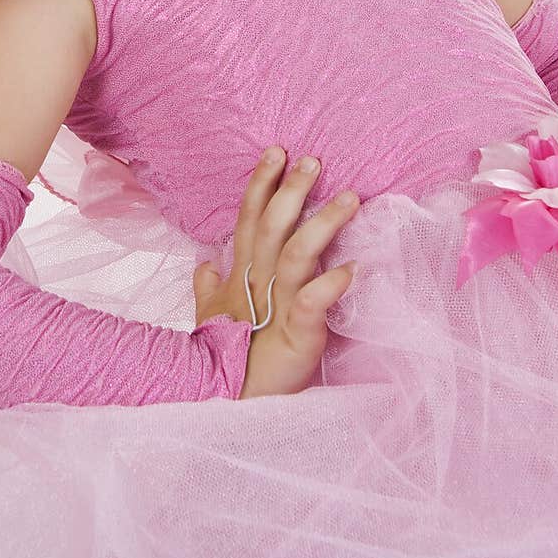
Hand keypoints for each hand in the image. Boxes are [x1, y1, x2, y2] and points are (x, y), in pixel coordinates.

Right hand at [192, 147, 359, 398]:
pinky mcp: (296, 334)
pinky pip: (311, 303)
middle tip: (312, 160)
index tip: (277, 151)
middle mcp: (256, 283)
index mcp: (240, 276)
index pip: (248, 218)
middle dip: (290, 190)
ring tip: (351, 198)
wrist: (227, 406)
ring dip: (322, 223)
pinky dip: (331, 284)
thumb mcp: (212, 318)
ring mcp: (275, 307)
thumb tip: (203, 263)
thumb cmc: (225, 361)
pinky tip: (355, 268)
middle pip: (270, 226)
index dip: (261, 184)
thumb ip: (208, 288)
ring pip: (295, 253)